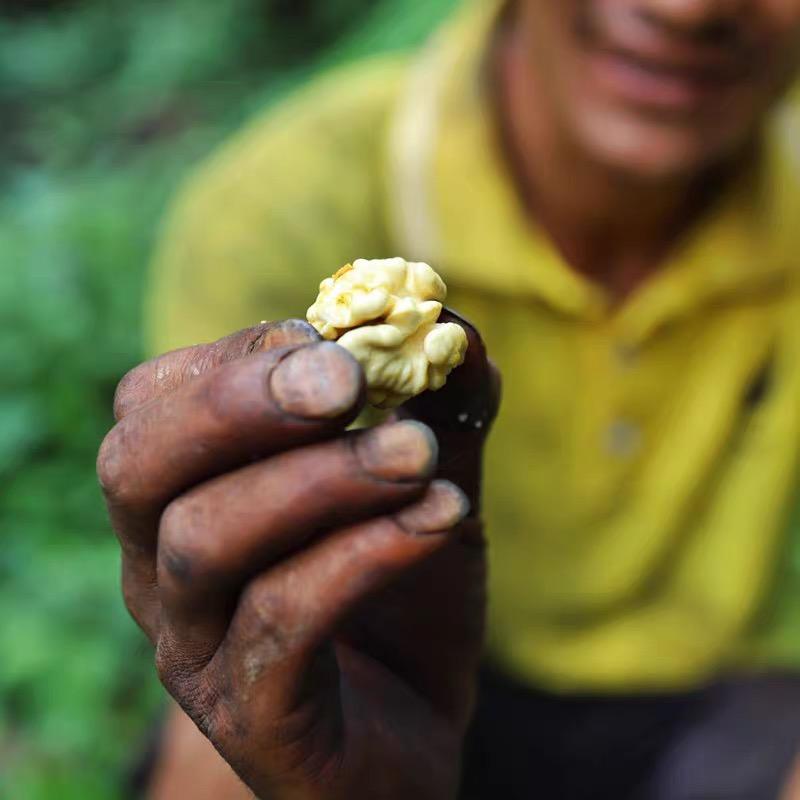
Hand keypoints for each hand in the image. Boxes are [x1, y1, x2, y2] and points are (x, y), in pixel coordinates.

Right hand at [98, 315, 498, 799]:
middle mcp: (159, 567)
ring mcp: (194, 647)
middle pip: (139, 464)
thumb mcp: (425, 484)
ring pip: (206, 539)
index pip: (159, 400)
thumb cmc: (400, 594)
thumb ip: (437, 406)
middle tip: (347, 380)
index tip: (344, 342)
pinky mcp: (248, 716)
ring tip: (420, 453)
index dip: (246, 356)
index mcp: (184, 494)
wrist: (410, 730)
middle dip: (240, 405)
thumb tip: (451, 323)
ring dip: (322, 479)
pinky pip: (282, 621)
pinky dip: (365, 554)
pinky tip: (444, 518)